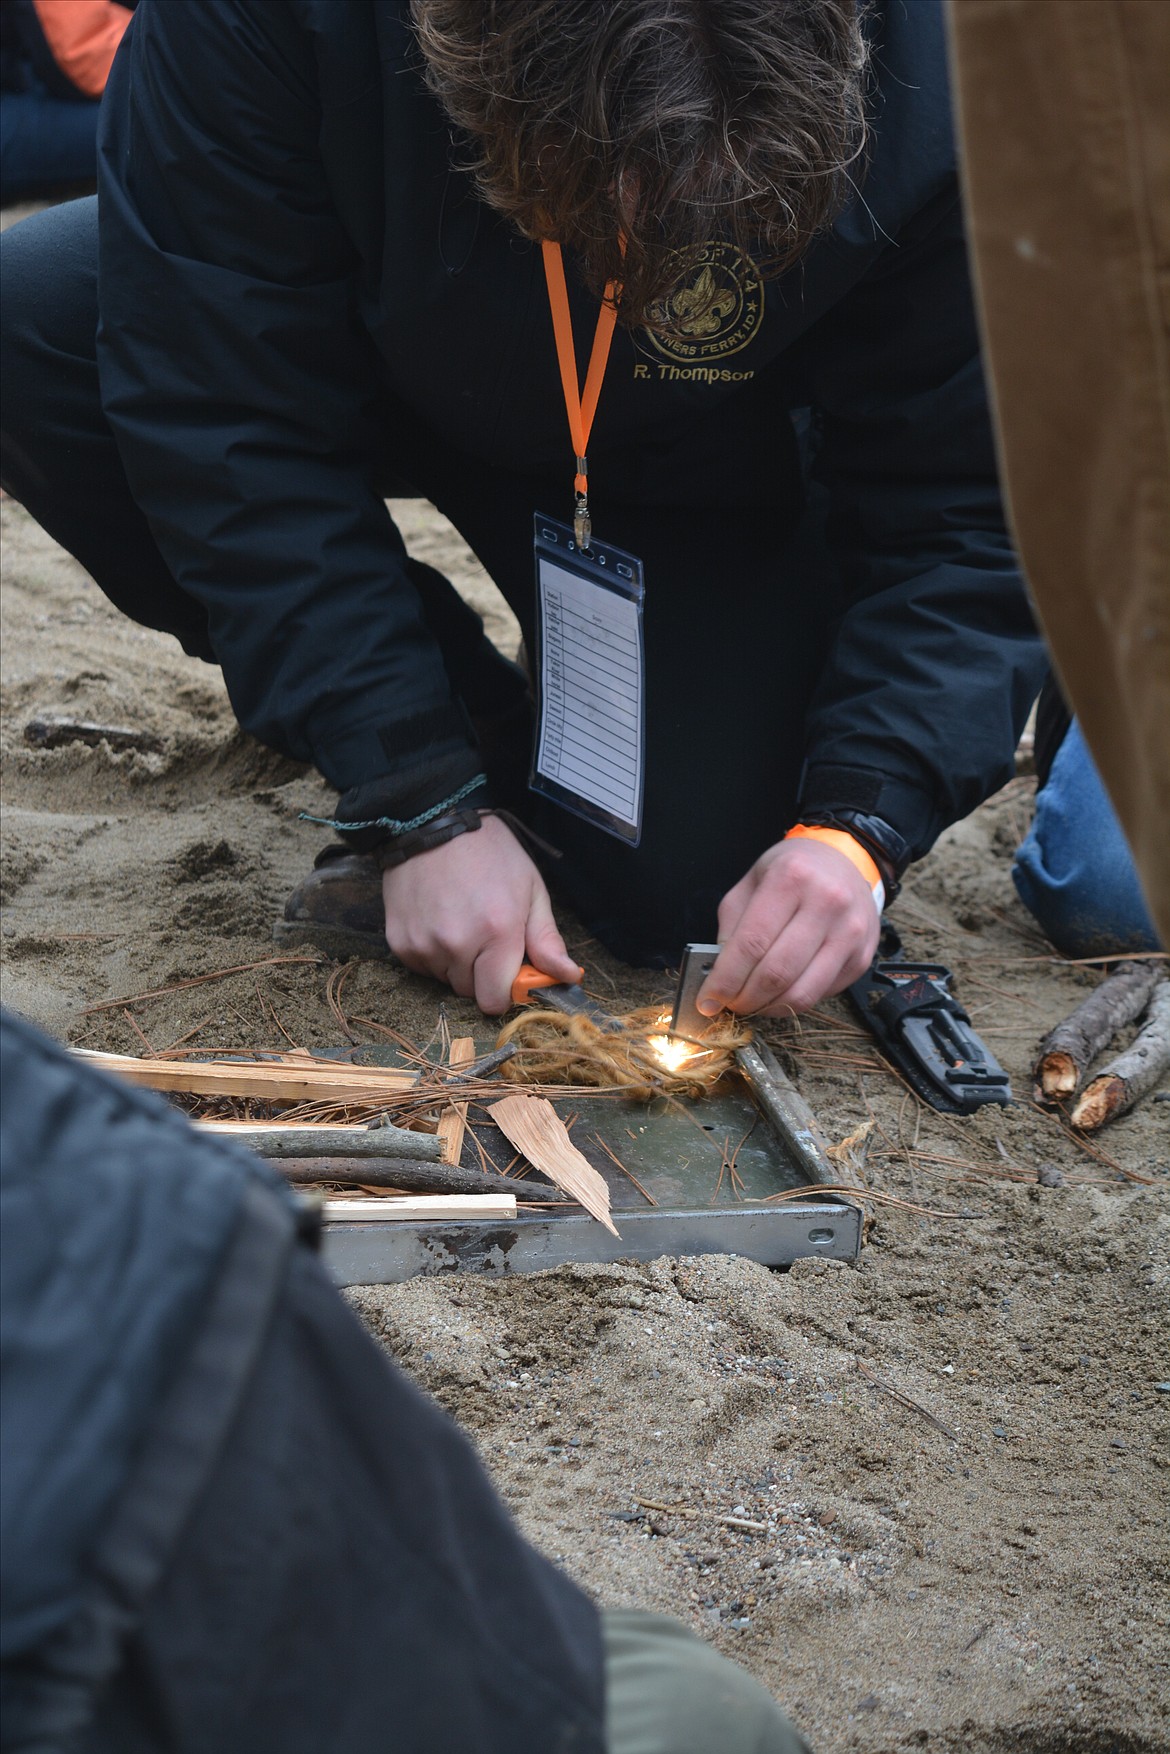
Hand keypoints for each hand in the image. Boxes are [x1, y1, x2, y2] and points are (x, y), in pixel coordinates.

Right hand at [381, 814, 578, 1014]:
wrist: (433, 822)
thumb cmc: (489, 853)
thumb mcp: (530, 889)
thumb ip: (546, 940)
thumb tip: (569, 976)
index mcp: (497, 932)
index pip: (495, 1001)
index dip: (505, 989)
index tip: (509, 969)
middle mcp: (457, 944)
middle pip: (470, 992)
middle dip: (481, 974)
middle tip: (484, 935)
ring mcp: (424, 944)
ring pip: (445, 979)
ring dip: (455, 963)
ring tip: (459, 920)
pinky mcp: (399, 941)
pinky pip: (421, 967)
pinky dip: (431, 952)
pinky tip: (437, 920)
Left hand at [697, 836, 879, 1018]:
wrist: (846, 860)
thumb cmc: (793, 872)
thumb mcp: (753, 881)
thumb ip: (732, 924)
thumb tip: (718, 973)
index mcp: (791, 879)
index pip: (752, 943)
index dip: (725, 979)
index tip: (707, 1000)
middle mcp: (827, 903)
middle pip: (776, 972)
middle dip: (744, 999)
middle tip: (729, 1004)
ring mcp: (850, 932)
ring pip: (802, 992)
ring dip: (769, 1008)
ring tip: (752, 1004)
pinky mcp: (862, 956)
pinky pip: (822, 993)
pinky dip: (794, 1002)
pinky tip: (780, 993)